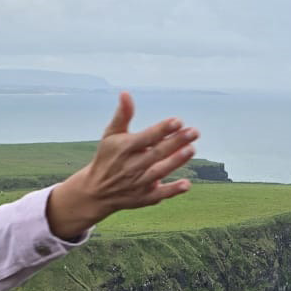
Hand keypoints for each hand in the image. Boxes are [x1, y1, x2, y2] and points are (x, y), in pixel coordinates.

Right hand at [46, 92, 199, 240]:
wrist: (96, 191)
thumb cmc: (108, 156)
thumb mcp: (111, 134)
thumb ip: (122, 115)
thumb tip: (126, 93)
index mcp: (124, 148)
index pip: (146, 137)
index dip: (162, 129)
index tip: (178, 121)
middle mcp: (131, 165)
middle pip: (157, 153)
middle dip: (176, 142)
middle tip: (194, 132)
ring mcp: (138, 183)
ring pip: (159, 171)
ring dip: (176, 161)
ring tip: (191, 149)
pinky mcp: (143, 197)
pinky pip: (159, 194)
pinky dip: (172, 190)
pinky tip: (186, 184)